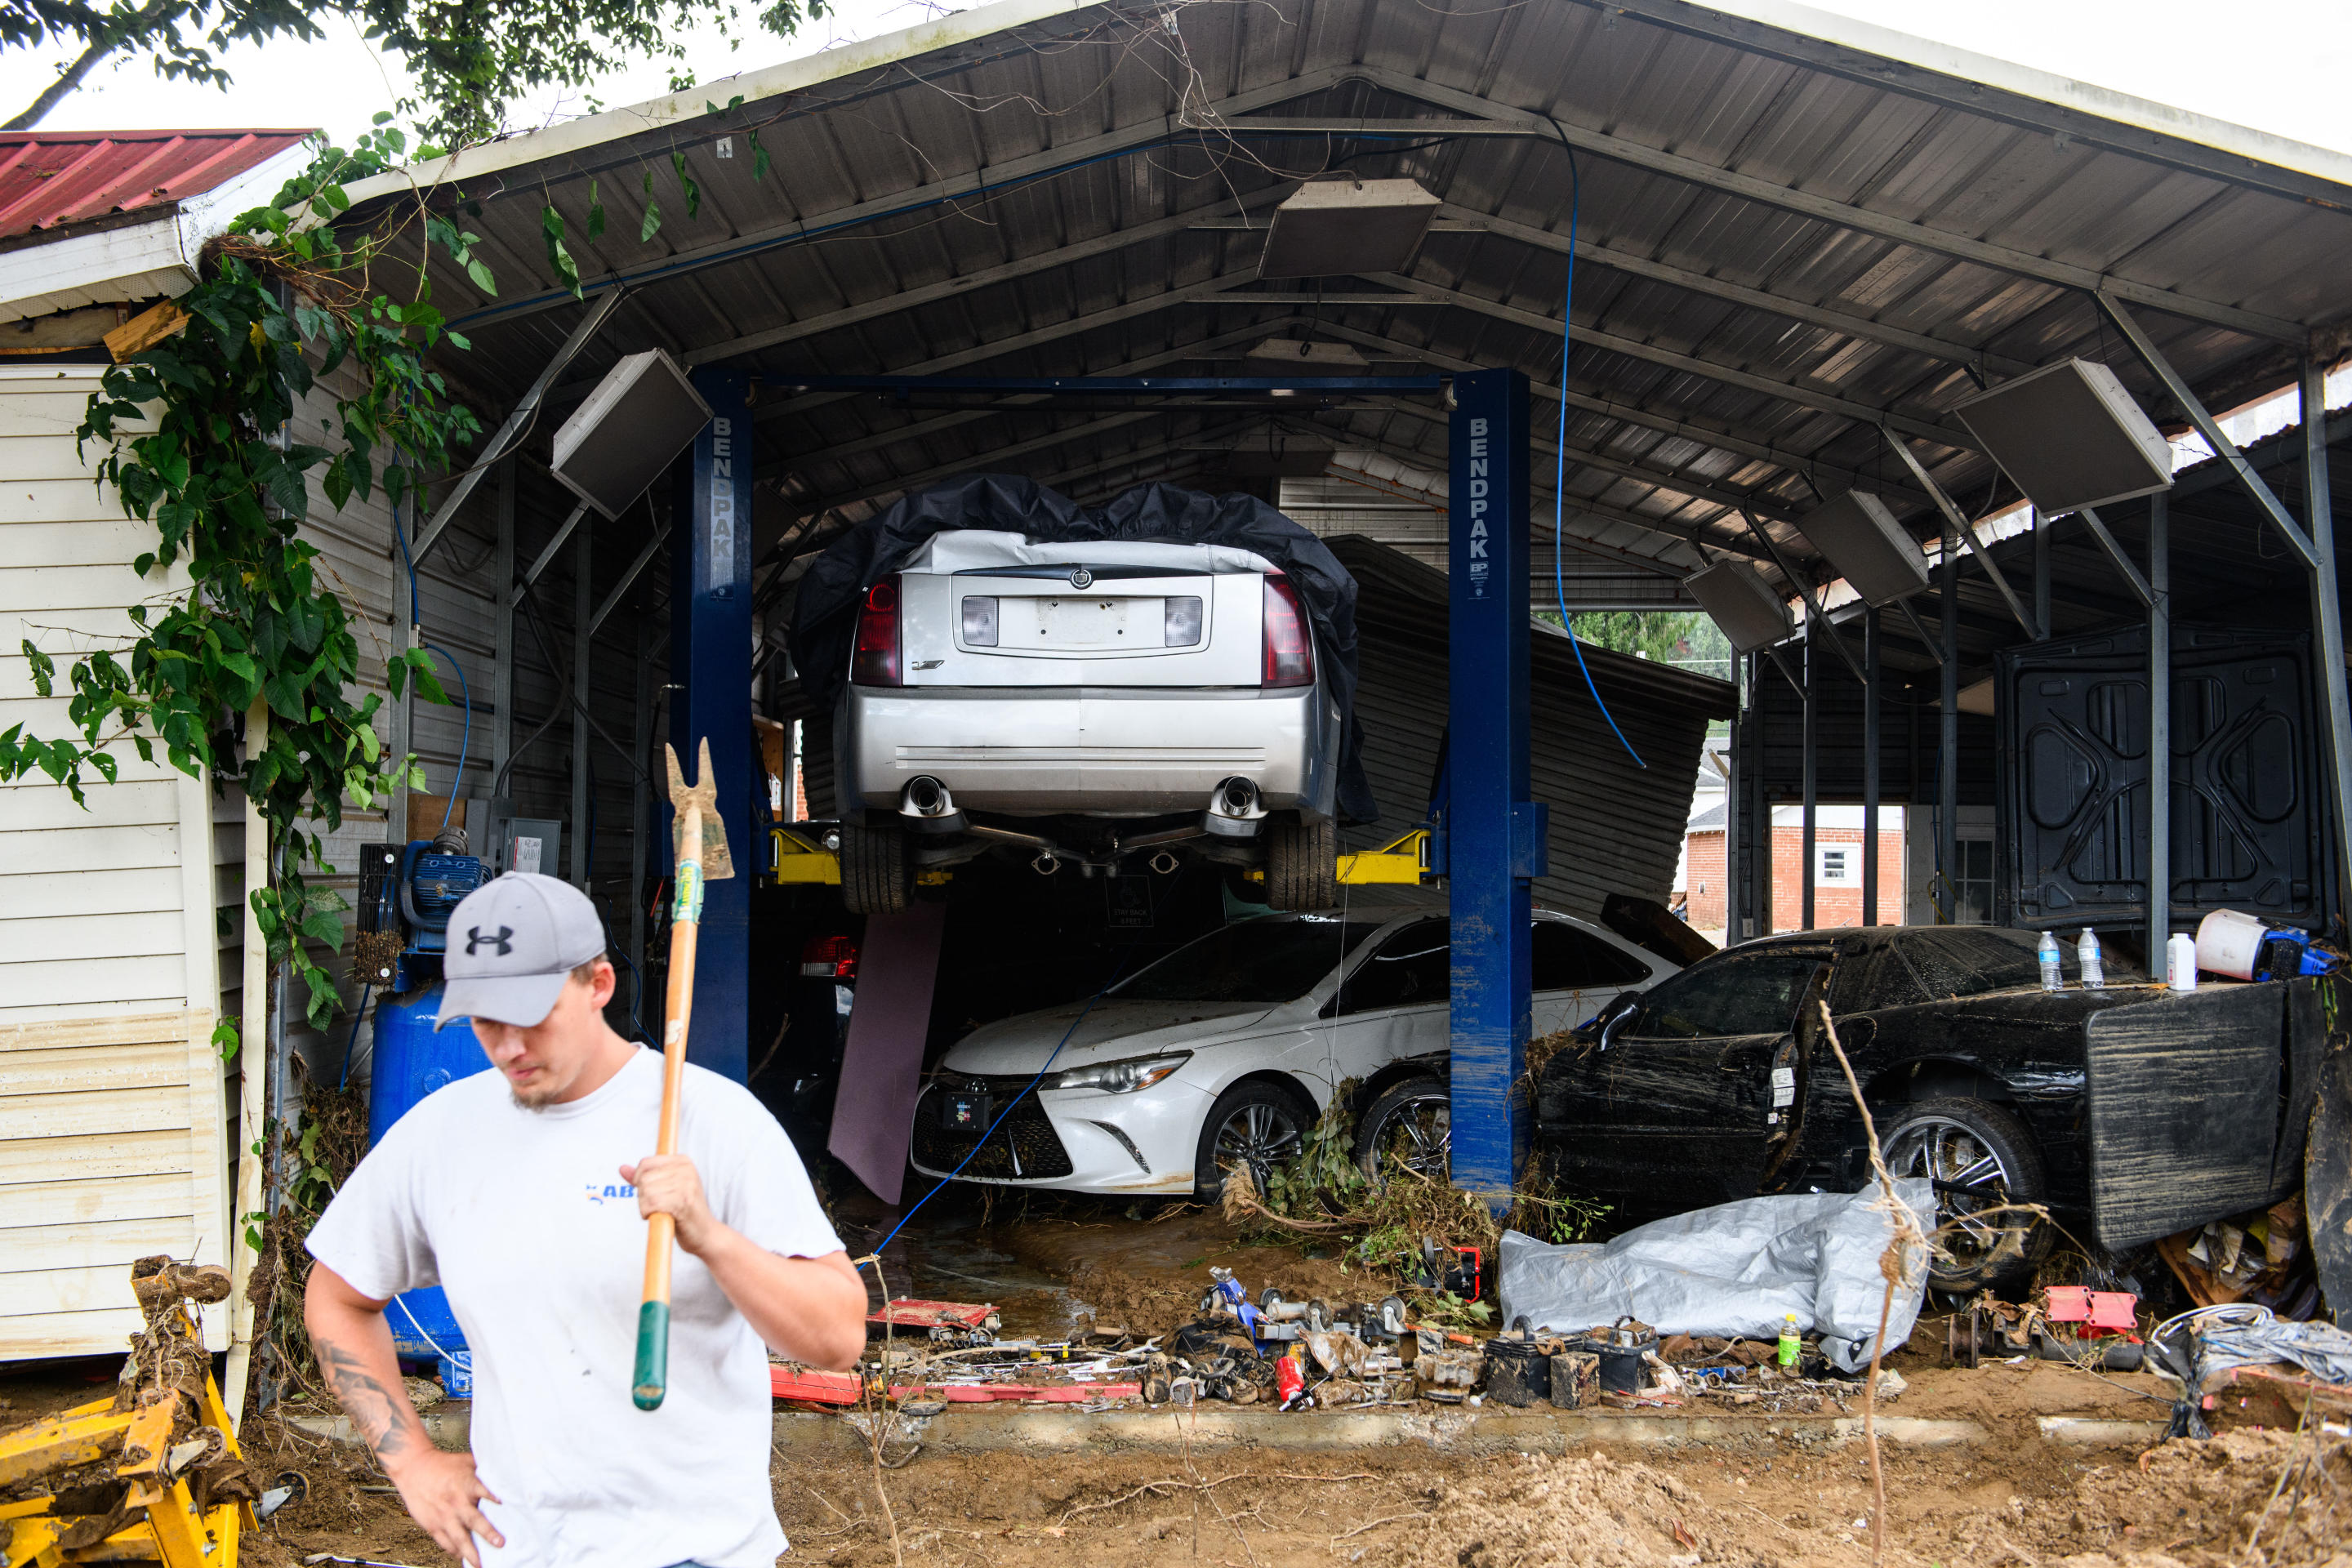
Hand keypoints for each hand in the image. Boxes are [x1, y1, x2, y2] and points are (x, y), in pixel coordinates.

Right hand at [384, 1447, 502, 1566]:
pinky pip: (444, 1542)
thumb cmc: (442, 1465)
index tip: (504, 1503)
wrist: (413, 1468)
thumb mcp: (466, 1462)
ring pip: (458, 1537)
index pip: (484, 1490)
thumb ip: (484, 1470)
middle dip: (487, 1533)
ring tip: (480, 1563)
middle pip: (473, 1519)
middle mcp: (456, 1501)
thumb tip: (506, 1471)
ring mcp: (443, 1515)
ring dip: (470, 1551)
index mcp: (466, 1483)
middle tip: (499, 1543)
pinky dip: (454, 1551)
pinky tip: (462, 1557)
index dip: (494, 1496)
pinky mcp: (432, 1524)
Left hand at [623, 1153, 719, 1254]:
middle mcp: (686, 1169)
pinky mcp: (683, 1201)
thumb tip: (622, 1169)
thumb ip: (644, 1177)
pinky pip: (652, 1204)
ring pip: (646, 1192)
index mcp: (682, 1161)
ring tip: (661, 1212)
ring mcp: (686, 1184)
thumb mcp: (666, 1188)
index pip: (645, 1163)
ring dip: (646, 1207)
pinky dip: (649, 1214)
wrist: (705, 1233)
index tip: (648, 1194)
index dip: (638, 1181)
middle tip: (657, 1207)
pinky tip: (660, 1217)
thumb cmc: (683, 1211)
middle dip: (643, 1197)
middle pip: (644, 1179)